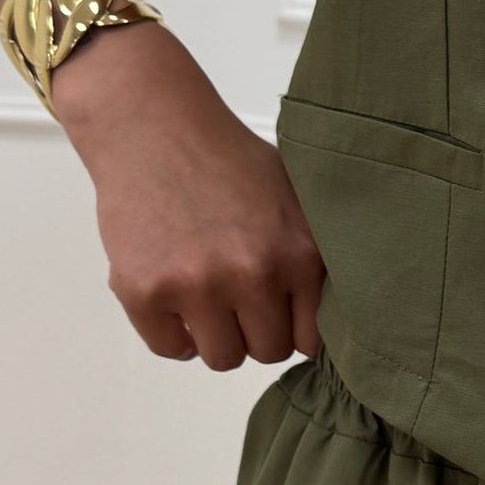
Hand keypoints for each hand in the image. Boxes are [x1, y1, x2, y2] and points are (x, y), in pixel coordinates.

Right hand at [51, 22, 324, 369]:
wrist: (154, 126)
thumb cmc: (227, 159)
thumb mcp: (297, 198)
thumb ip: (316, 256)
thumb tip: (340, 319)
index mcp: (298, 256)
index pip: (311, 340)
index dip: (294, 328)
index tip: (280, 314)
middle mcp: (252, 276)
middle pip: (267, 352)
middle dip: (255, 330)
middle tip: (237, 295)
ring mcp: (196, 288)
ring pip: (222, 358)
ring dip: (215, 335)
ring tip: (207, 295)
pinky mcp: (144, 293)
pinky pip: (169, 348)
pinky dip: (172, 332)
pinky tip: (175, 294)